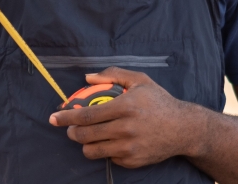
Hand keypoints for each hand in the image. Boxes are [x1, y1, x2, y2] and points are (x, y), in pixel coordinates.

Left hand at [49, 67, 197, 168]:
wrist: (182, 128)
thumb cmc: (158, 100)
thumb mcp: (138, 80)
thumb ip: (112, 75)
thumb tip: (86, 78)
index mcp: (124, 106)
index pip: (87, 114)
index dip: (67, 116)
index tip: (54, 116)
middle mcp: (125, 129)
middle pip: (85, 135)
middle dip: (70, 132)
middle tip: (68, 128)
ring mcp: (129, 148)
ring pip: (93, 151)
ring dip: (84, 143)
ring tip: (87, 135)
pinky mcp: (133, 162)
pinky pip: (108, 158)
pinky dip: (105, 150)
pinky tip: (111, 141)